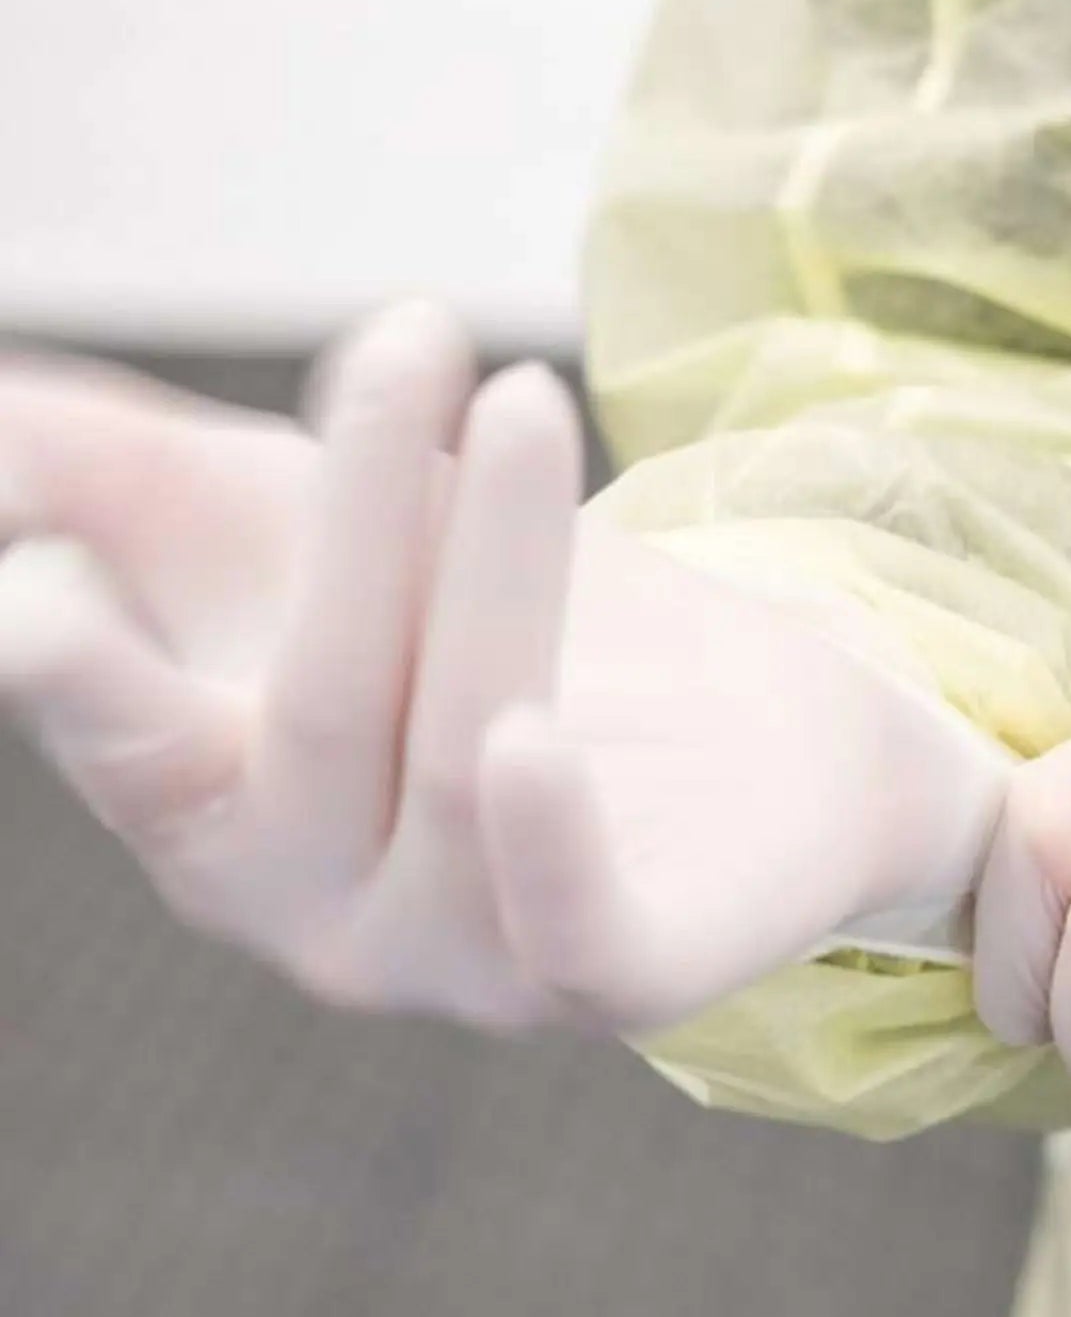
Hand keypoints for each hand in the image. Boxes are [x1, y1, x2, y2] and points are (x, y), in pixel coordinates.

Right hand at [0, 302, 1006, 1035]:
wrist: (748, 730)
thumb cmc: (479, 620)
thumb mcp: (283, 529)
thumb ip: (107, 474)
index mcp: (206, 811)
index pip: (113, 720)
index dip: (80, 627)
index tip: (75, 524)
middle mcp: (312, 908)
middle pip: (317, 709)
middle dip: (360, 515)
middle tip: (414, 333)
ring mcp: (459, 961)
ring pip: (458, 763)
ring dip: (495, 571)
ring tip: (529, 400)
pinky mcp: (614, 983)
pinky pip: (571, 935)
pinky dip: (548, 840)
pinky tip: (534, 739)